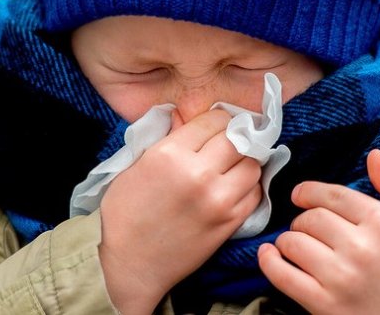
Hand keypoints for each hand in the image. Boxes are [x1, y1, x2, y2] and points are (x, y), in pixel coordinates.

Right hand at [98, 109, 262, 313]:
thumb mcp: (135, 167)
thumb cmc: (125, 215)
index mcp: (170, 154)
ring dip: (245, 161)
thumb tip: (183, 115)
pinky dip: (248, 186)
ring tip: (232, 165)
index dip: (216, 120)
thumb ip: (165, 138)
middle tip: (227, 142)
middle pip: (238, 139)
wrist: (130, 265)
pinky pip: (255, 193)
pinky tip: (234, 187)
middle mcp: (199, 174)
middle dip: (234, 137)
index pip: (214, 120)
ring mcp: (218, 200)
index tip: (214, 126)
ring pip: (253, 165)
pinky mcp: (230, 223)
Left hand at [258, 149, 379, 314]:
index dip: (310, 192)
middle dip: (303, 220)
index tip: (301, 195)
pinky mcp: (325, 305)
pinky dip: (269, 262)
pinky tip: (270, 255)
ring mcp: (341, 278)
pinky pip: (282, 275)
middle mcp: (362, 248)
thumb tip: (375, 155)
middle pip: (310, 218)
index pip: (333, 195)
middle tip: (308, 228)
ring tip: (296, 246)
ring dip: (288, 241)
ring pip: (293, 242)